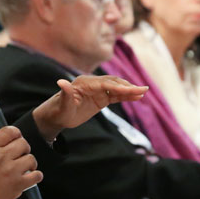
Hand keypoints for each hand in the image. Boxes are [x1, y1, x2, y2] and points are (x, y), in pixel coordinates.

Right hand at [0, 126, 41, 198]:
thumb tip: (11, 142)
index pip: (9, 131)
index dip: (16, 134)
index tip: (17, 138)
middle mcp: (1, 158)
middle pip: (23, 143)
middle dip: (24, 149)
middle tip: (20, 156)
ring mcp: (11, 171)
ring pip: (31, 158)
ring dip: (30, 163)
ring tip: (24, 169)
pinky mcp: (19, 184)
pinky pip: (37, 175)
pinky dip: (35, 176)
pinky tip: (29, 178)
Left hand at [32, 75, 147, 141]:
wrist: (55, 116)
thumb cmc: (57, 112)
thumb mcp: (62, 106)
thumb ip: (66, 95)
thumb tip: (61, 82)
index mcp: (83, 83)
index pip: (104, 84)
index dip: (118, 87)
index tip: (132, 90)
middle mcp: (91, 84)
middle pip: (113, 83)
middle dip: (128, 87)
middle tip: (143, 90)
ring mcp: (97, 90)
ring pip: (116, 88)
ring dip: (129, 90)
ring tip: (143, 92)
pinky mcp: (100, 97)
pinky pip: (115, 95)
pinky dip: (125, 96)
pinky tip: (136, 97)